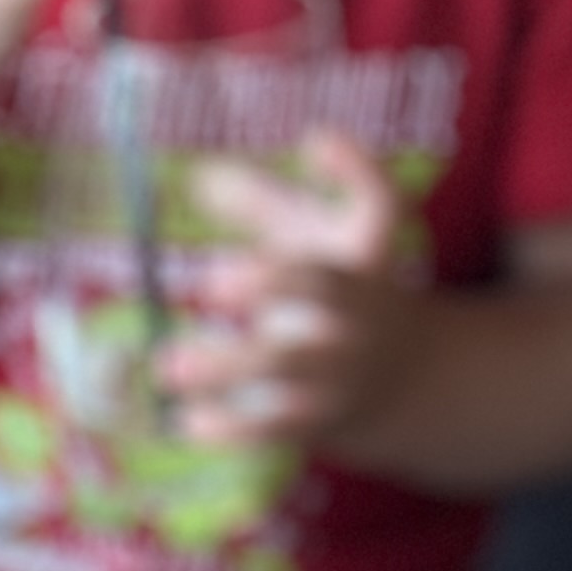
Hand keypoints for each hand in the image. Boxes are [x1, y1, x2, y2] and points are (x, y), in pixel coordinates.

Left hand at [158, 130, 426, 453]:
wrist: (404, 382)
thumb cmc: (338, 292)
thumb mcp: (315, 240)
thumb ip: (263, 205)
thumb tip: (198, 176)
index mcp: (367, 254)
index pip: (381, 202)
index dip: (356, 170)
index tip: (316, 141)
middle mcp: (362, 308)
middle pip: (326, 288)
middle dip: (273, 283)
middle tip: (211, 281)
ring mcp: (344, 367)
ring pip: (287, 366)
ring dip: (226, 368)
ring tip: (166, 366)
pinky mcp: (321, 418)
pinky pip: (275, 428)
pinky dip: (229, 428)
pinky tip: (185, 421)